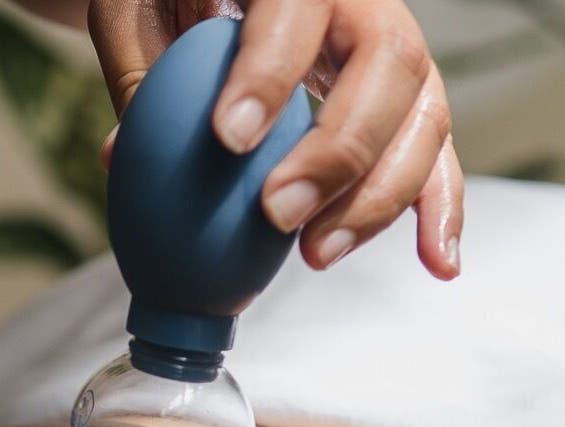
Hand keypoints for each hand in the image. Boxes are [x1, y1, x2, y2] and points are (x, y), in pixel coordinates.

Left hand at [90, 0, 462, 279]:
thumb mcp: (136, 13)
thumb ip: (142, 74)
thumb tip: (125, 155)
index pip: (295, 5)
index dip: (269, 71)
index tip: (231, 138)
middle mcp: (360, 0)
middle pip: (389, 60)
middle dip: (339, 150)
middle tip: (278, 213)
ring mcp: (392, 48)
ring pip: (424, 112)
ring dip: (379, 196)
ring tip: (316, 253)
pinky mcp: (407, 100)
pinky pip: (438, 150)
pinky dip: (439, 210)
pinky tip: (437, 263)